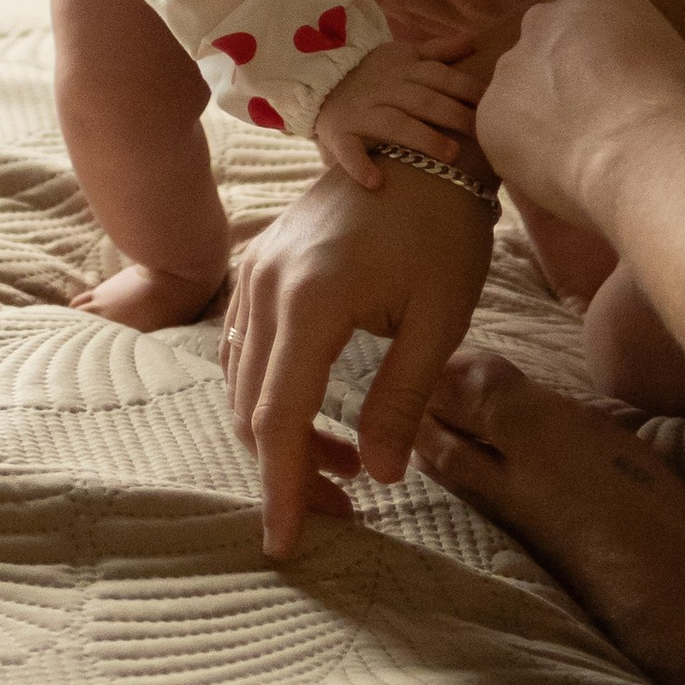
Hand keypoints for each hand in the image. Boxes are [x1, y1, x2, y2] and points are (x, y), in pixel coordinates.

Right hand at [222, 161, 492, 556]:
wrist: (421, 139)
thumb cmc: (442, 225)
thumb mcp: (439, 317)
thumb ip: (402, 399)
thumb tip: (381, 474)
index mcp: (310, 302)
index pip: (279, 420)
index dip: (282, 489)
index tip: (287, 545)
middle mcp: (265, 286)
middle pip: (253, 408)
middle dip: (286, 471)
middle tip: (338, 511)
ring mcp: (255, 271)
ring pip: (241, 380)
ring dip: (279, 433)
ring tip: (341, 466)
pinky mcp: (260, 263)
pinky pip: (242, 345)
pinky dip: (267, 390)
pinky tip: (311, 410)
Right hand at [314, 38, 482, 189]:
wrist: (316, 79)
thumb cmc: (371, 72)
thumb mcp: (402, 54)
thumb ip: (438, 51)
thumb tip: (474, 41)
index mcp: (404, 70)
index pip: (440, 77)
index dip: (467, 88)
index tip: (493, 103)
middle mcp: (385, 89)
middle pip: (424, 100)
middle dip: (454, 114)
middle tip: (481, 132)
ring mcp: (362, 112)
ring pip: (395, 124)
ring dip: (423, 137)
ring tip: (451, 154)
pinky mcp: (340, 134)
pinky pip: (348, 152)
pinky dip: (360, 167)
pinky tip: (376, 183)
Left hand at [476, 0, 684, 227]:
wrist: (644, 157)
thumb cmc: (682, 103)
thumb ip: (666, 57)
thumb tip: (677, 74)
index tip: (592, 27)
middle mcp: (543, 20)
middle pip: (542, 31)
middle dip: (561, 59)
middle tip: (593, 100)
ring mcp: (511, 68)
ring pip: (519, 82)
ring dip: (540, 104)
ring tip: (575, 145)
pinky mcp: (489, 116)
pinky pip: (502, 126)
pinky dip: (523, 144)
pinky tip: (554, 168)